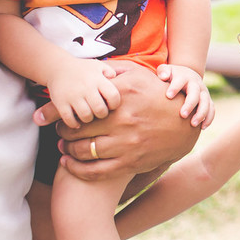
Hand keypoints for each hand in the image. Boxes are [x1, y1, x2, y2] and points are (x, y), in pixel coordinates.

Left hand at [35, 61, 200, 181]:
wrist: (185, 126)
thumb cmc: (159, 97)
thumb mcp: (141, 77)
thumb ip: (116, 71)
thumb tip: (96, 69)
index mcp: (121, 96)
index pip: (80, 105)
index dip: (60, 112)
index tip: (54, 116)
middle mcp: (122, 120)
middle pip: (77, 129)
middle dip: (63, 132)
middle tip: (60, 132)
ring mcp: (126, 143)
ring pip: (83, 151)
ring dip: (68, 151)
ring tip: (63, 148)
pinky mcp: (130, 162)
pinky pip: (95, 171)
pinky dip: (77, 169)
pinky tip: (69, 165)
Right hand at [45, 58, 119, 127]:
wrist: (59, 67)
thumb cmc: (85, 70)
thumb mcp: (100, 67)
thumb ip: (113, 74)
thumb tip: (123, 84)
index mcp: (98, 80)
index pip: (113, 96)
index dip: (114, 104)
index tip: (111, 104)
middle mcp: (86, 88)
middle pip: (100, 109)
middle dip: (102, 114)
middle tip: (100, 112)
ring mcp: (72, 96)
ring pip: (86, 116)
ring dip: (89, 119)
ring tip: (89, 116)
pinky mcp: (60, 102)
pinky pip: (69, 119)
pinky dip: (74, 124)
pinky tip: (77, 122)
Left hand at [158, 64, 214, 126]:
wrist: (188, 76)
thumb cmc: (173, 76)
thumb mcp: (167, 70)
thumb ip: (163, 71)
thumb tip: (163, 76)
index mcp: (184, 77)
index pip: (180, 81)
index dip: (175, 87)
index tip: (168, 96)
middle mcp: (196, 84)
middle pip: (195, 93)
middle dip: (190, 104)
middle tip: (182, 115)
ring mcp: (203, 93)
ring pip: (206, 102)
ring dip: (201, 113)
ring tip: (193, 124)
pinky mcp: (208, 101)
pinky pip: (211, 109)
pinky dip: (209, 118)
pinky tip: (202, 127)